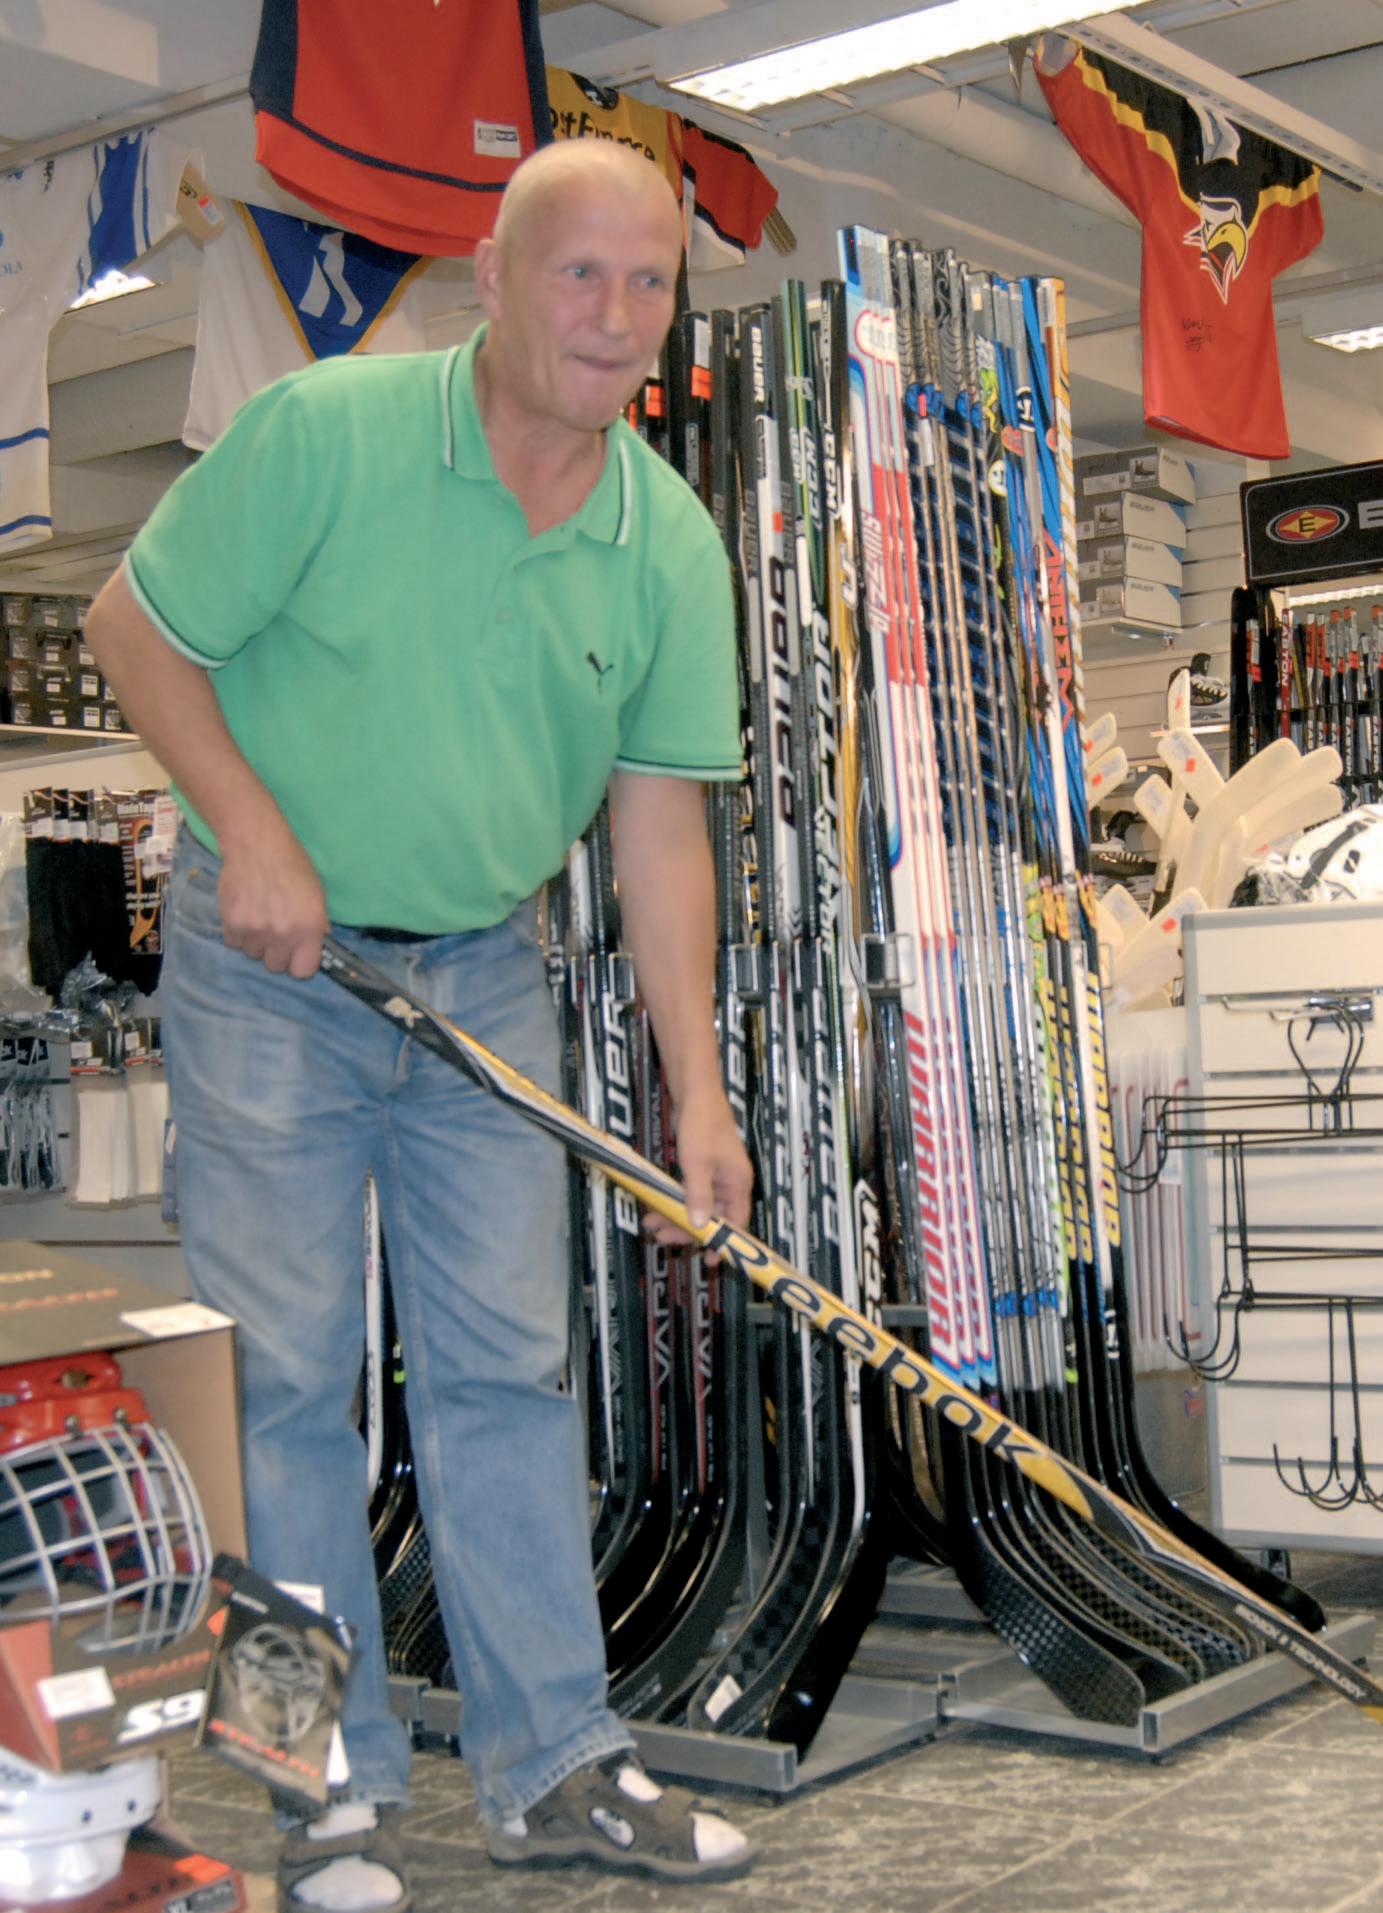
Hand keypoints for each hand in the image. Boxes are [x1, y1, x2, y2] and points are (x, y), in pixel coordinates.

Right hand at [217, 817, 328, 978]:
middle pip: (275, 966)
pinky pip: (234, 942)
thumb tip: (315, 946)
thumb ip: (317, 924)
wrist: (257, 845)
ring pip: (253, 954)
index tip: (296, 953)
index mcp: (310, 927)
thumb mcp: (317, 894)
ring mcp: (256, 931)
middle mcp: (284, 934)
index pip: (303, 972)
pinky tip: (244, 910)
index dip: (299, 963)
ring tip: (258, 914)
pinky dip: (238, 932)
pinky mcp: (232, 924)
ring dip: (256, 941)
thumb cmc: (293, 866)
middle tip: (274, 930)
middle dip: (275, 952)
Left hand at [644, 1087, 753, 1259]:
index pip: (737, 1222)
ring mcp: (717, 1173)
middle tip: (661, 1237)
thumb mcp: (696, 1164)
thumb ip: (698, 1196)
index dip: (725, 1242)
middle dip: (687, 1228)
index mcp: (738, 1182)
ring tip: (650, 1224)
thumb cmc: (700, 1125)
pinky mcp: (703, 1165)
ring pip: (699, 1204)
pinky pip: (691, 1190)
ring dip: (677, 1215)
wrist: (695, 1091)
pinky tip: (657, 1205)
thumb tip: (699, 1226)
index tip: (709, 1260)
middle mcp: (731, 1181)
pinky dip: (675, 1199)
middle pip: (714, 1216)